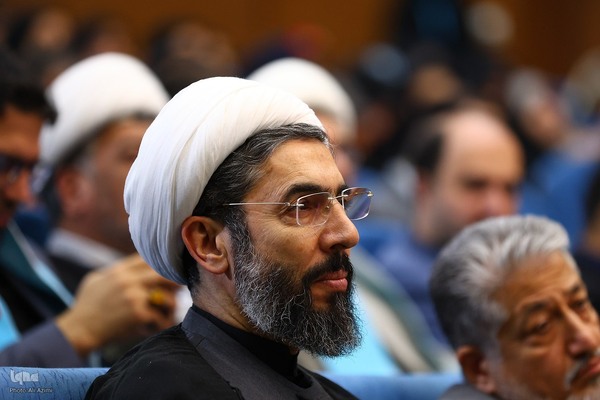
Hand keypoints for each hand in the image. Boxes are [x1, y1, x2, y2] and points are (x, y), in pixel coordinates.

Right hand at [55, 253, 180, 356]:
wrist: (80, 329)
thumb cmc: (86, 306)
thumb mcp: (96, 280)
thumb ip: (116, 271)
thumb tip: (134, 265)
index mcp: (119, 270)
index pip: (149, 261)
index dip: (162, 266)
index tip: (169, 272)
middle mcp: (129, 280)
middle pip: (164, 275)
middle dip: (174, 283)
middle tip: (179, 289)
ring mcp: (135, 296)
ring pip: (167, 297)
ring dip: (171, 305)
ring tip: (170, 311)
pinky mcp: (138, 313)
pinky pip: (160, 316)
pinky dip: (163, 322)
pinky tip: (161, 325)